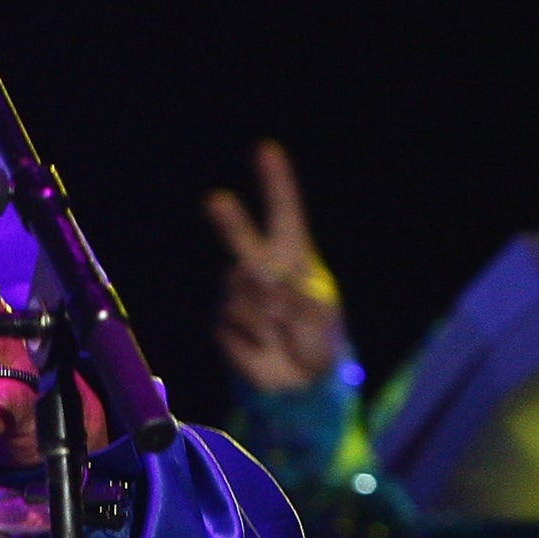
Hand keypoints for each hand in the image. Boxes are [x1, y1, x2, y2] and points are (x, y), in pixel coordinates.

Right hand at [204, 140, 345, 392]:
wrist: (296, 387)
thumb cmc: (316, 342)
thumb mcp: (321, 316)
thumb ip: (297, 294)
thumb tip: (262, 280)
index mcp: (292, 257)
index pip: (283, 212)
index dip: (275, 182)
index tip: (265, 150)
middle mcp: (259, 267)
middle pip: (241, 236)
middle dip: (228, 220)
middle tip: (217, 201)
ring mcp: (237, 294)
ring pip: (242, 289)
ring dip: (265, 312)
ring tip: (279, 331)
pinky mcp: (223, 322)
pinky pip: (234, 320)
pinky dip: (254, 334)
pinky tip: (263, 345)